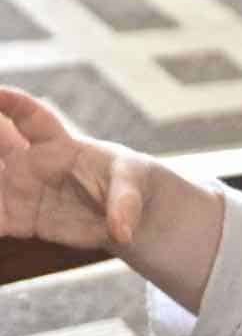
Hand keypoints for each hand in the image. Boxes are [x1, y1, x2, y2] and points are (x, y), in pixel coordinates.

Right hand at [0, 85, 151, 250]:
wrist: (126, 212)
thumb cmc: (131, 184)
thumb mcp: (135, 186)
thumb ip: (125, 204)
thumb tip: (122, 233)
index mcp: (58, 144)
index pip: (29, 116)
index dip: (10, 102)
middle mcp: (31, 163)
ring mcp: (21, 190)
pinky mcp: (21, 219)